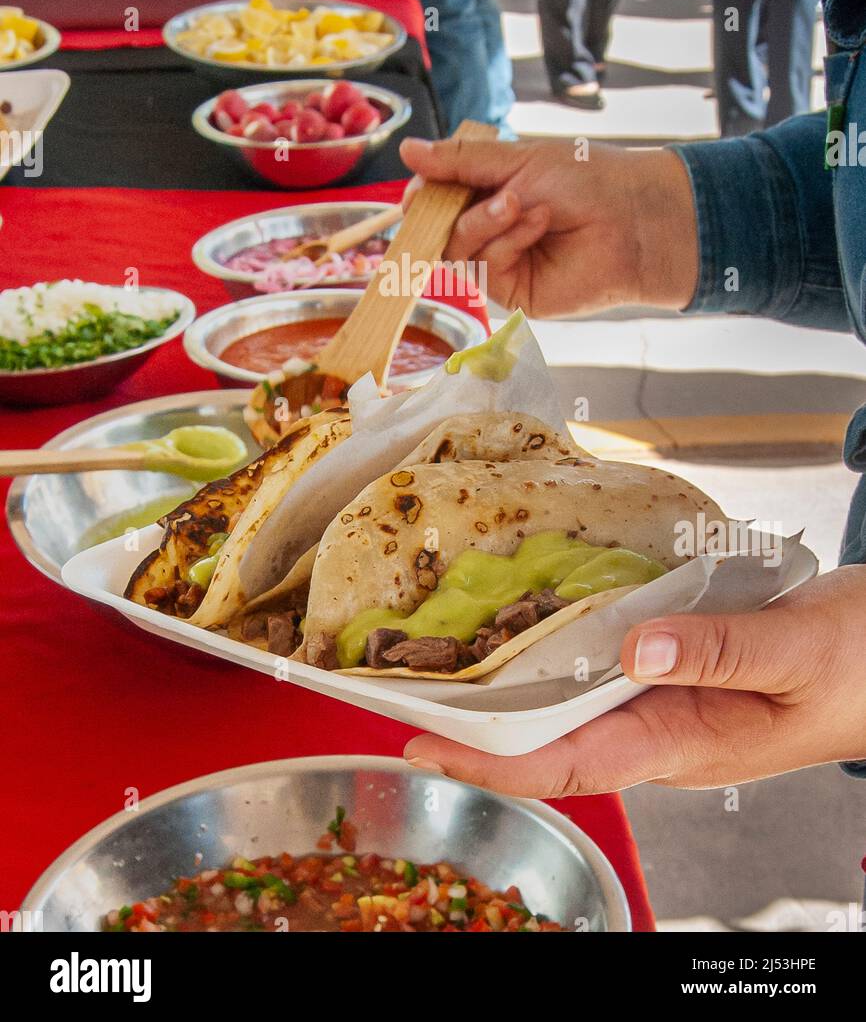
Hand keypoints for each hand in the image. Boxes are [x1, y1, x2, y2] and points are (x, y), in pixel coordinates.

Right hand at [399, 135, 698, 317]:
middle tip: (476, 192)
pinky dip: (506, 242)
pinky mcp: (512, 291)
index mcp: (487, 191)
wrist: (632, 218)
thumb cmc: (585, 180)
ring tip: (519, 203)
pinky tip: (538, 225)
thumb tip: (406, 150)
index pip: (434, 196)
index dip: (421, 194)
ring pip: (454, 248)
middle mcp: (488, 228)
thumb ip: (459, 160)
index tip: (417, 191)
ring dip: (482, 222)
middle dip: (451, 208)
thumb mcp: (517, 159)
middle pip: (437, 226)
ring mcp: (498, 261)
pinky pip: (483, 267)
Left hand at [405, 566, 865, 796]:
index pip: (571, 763)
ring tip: (449, 666)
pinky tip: (536, 626)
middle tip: (408, 693)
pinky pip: (609, 676)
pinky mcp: (684, 678)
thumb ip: (719, 651)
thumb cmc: (861, 663)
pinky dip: (563, 655)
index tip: (426, 745)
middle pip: (556, 740)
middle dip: (480, 729)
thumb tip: (637, 649)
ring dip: (513, 692)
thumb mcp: (798, 650)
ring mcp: (675, 707)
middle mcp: (669, 732)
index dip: (493, 760)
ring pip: (577, 708)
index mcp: (692, 743)